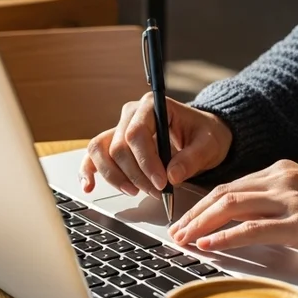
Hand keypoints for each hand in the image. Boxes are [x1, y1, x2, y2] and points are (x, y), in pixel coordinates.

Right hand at [79, 93, 232, 197]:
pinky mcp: (114, 144)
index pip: (136, 133)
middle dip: (136, 175)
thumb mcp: (208, 145)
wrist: (200, 135)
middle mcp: (131, 114)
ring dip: (114, 176)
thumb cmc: (204, 135)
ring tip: (134, 191)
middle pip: (119, 147)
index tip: (161, 183)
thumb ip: (192, 159)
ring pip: (101, 151)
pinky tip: (89, 186)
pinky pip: (94, 155)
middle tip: (157, 192)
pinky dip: (90, 171)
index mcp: (153, 105)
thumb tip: (172, 176)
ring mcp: (119, 128)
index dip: (146, 161)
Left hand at [167, 160, 297, 262]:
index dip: (203, 205)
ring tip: (183, 240)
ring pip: (231, 206)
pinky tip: (209, 246)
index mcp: (282, 173)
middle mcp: (282, 181)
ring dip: (201, 224)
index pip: (231, 186)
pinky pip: (253, 229)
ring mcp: (290, 201)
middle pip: (224, 194)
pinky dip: (226, 237)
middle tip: (175, 232)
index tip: (186, 220)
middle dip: (194, 215)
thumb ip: (278, 202)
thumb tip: (245, 220)